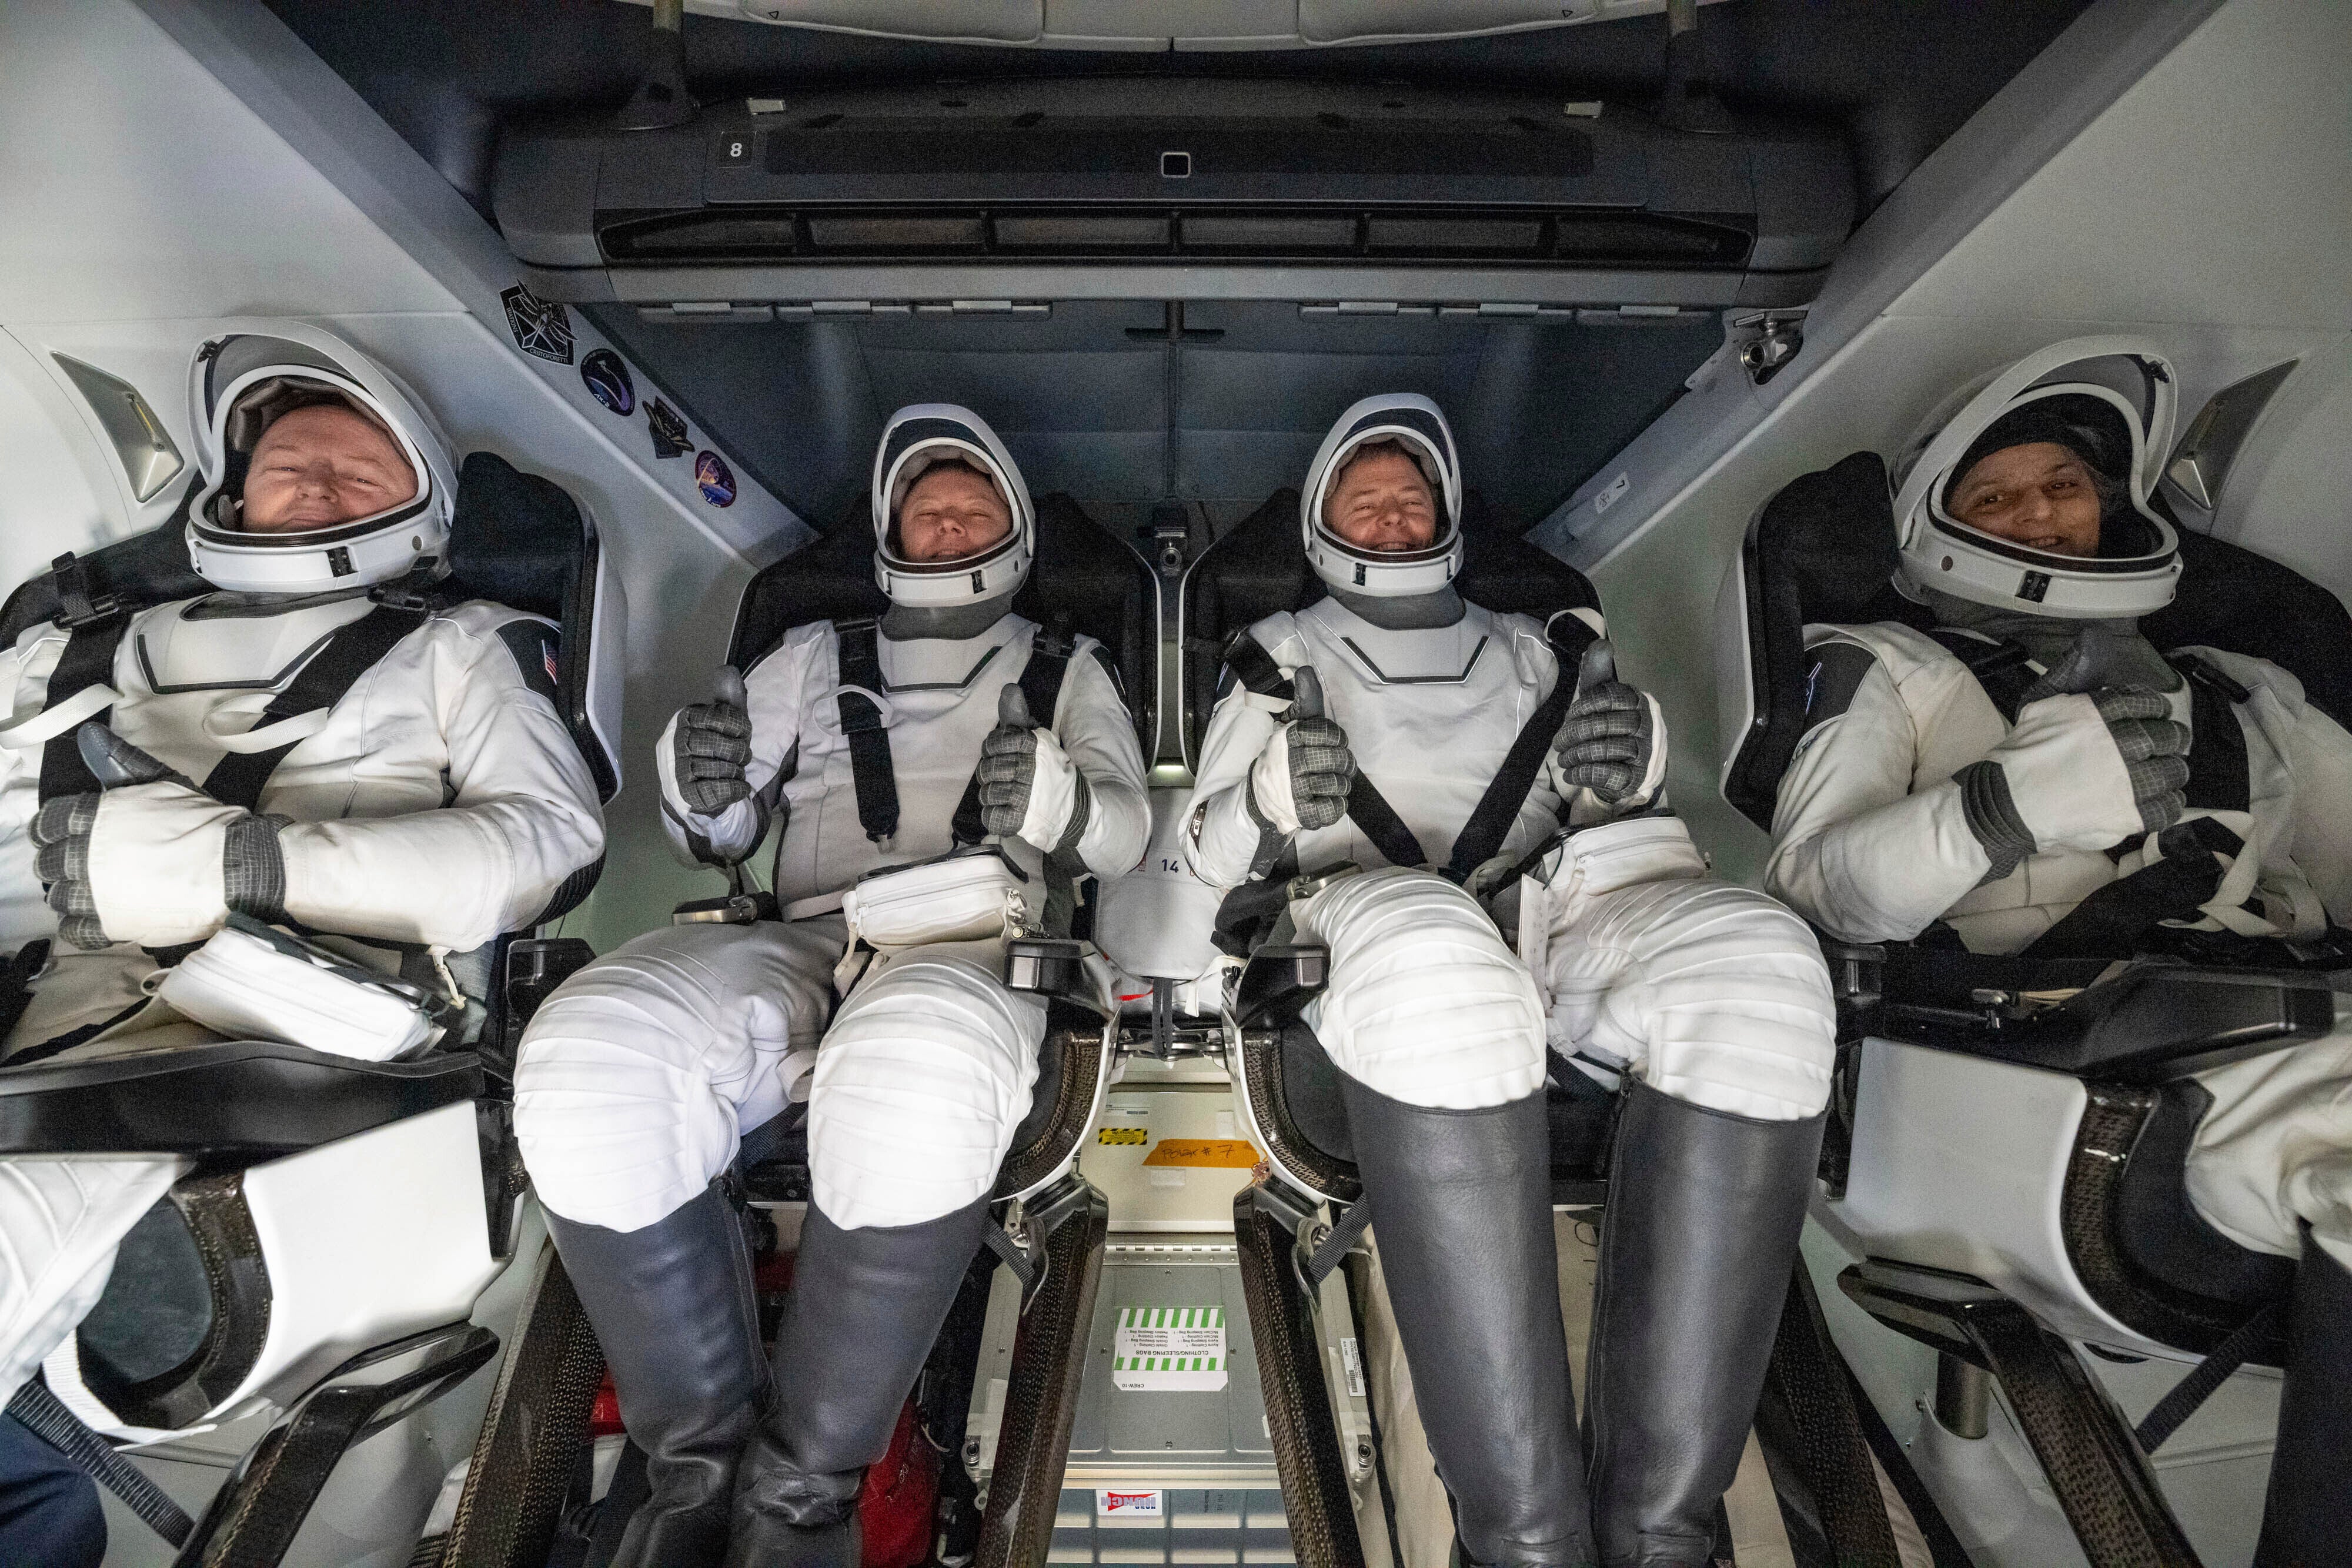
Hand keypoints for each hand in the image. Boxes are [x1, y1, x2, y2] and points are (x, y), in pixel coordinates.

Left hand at [34, 725, 264, 948]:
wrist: (237, 869)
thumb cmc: (205, 825)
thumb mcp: (163, 784)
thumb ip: (121, 763)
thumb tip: (90, 737)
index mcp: (94, 817)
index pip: (49, 822)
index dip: (57, 829)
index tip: (70, 835)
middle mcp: (85, 855)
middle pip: (48, 863)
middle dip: (64, 863)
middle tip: (89, 865)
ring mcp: (95, 893)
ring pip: (59, 898)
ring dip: (74, 894)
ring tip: (99, 893)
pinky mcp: (110, 925)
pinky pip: (75, 930)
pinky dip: (82, 925)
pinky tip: (99, 917)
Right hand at [673, 666, 753, 815]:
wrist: (690, 789)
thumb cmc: (711, 750)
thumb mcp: (722, 722)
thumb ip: (728, 700)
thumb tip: (728, 670)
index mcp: (686, 718)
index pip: (721, 718)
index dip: (740, 728)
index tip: (743, 735)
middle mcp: (677, 741)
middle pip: (721, 746)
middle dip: (739, 753)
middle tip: (741, 757)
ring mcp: (678, 769)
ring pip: (720, 769)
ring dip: (736, 772)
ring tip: (735, 771)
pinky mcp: (685, 793)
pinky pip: (718, 790)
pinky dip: (735, 789)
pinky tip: (739, 786)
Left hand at [979, 684, 1087, 849]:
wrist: (1078, 810)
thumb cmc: (1054, 774)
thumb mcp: (1041, 742)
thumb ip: (1020, 717)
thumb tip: (1008, 688)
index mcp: (1033, 746)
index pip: (994, 743)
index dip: (994, 750)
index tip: (1003, 755)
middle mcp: (1027, 769)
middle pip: (987, 769)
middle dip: (992, 774)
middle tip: (1006, 778)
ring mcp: (1022, 796)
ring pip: (986, 793)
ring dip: (993, 795)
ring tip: (1007, 795)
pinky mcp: (1019, 820)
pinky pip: (989, 815)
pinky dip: (995, 814)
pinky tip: (1007, 811)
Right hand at [1247, 667, 1353, 834]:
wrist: (1262, 796)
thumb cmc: (1286, 758)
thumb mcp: (1294, 726)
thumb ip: (1305, 699)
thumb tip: (1305, 670)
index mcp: (1289, 738)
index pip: (1330, 733)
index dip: (1337, 739)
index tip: (1331, 743)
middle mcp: (1290, 763)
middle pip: (1339, 760)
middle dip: (1342, 763)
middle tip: (1333, 765)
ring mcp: (1295, 791)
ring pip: (1339, 785)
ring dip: (1340, 785)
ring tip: (1327, 783)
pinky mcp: (1302, 815)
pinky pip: (1335, 809)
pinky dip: (1336, 804)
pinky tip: (1325, 799)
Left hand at [1551, 640, 1666, 811]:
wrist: (1634, 767)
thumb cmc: (1613, 726)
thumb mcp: (1604, 698)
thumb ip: (1599, 673)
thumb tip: (1603, 643)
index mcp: (1637, 700)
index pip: (1607, 697)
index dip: (1582, 707)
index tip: (1569, 716)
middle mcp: (1645, 724)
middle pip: (1602, 724)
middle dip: (1573, 734)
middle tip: (1559, 743)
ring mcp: (1644, 752)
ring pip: (1603, 750)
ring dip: (1575, 755)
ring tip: (1562, 759)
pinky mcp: (1636, 777)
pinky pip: (1606, 773)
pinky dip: (1583, 773)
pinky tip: (1571, 774)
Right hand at [1957, 685, 2187, 871]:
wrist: (2007, 803)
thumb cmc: (2023, 754)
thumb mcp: (2041, 703)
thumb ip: (2071, 674)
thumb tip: (2093, 639)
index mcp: (2099, 714)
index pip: (2149, 704)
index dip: (2154, 711)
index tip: (2150, 719)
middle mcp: (2119, 744)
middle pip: (2168, 737)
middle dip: (2168, 740)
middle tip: (2160, 748)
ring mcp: (2127, 782)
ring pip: (2174, 771)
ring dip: (2170, 771)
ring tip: (2158, 775)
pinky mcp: (2129, 814)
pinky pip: (2168, 806)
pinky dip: (2168, 801)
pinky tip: (2157, 799)